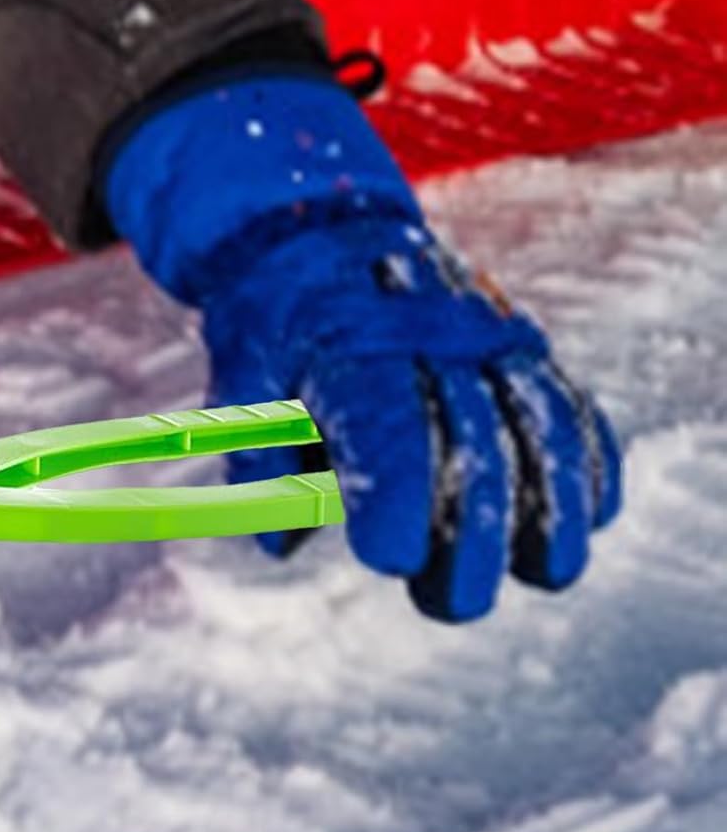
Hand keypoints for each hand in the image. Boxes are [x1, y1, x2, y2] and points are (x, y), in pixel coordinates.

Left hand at [202, 217, 621, 619]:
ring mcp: (478, 330)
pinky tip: (589, 514)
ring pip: (537, 419)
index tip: (390, 557)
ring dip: (555, 505)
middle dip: (471, 534)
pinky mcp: (515, 339)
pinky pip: (566, 398)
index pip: (383, 422)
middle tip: (452, 603)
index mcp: (341, 340)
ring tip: (548, 573)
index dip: (395, 495)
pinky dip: (586, 455)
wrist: (313, 228)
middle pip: (470, 438)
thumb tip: (280, 540)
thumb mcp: (242, 379)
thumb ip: (260, 462)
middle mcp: (423, 331)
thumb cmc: (270, 324)